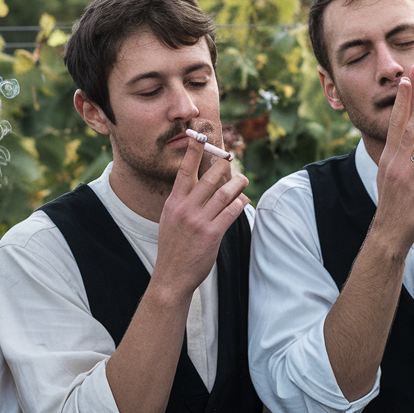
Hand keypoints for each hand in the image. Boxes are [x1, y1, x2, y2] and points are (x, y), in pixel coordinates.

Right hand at [154, 135, 249, 297]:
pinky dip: (240, 203)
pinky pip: (231, 212)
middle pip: (209, 178)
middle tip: (232, 160)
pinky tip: (244, 200)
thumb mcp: (169, 219)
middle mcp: (186, 208)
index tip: (199, 136)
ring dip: (237, 184)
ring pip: (224, 193)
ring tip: (243, 179)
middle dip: (223, 166)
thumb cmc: (173, 247)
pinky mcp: (212, 234)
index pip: (185, 171)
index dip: (193, 152)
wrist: (171, 275)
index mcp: (174, 202)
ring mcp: (199, 221)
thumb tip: (196, 186)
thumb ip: (181, 202)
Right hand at [371, 64, 413, 253]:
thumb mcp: (391, 175)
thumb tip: (409, 139)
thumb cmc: (392, 202)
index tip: (406, 81)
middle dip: (412, 102)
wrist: (388, 232)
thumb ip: (402, 157)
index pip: (396, 123)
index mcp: (389, 157)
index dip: (402, 101)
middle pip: (406, 128)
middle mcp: (396, 163)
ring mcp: (407, 177)